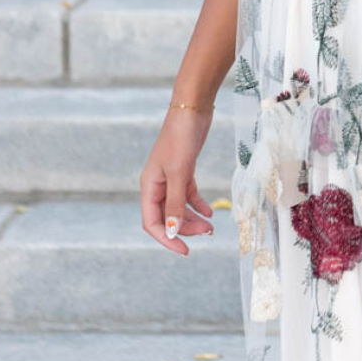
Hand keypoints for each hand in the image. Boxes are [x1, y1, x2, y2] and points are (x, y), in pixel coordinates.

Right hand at [140, 106, 215, 254]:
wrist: (192, 109)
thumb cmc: (181, 138)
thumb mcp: (180, 173)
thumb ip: (175, 203)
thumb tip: (172, 231)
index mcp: (149, 186)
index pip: (152, 222)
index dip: (166, 239)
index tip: (185, 251)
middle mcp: (157, 184)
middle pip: (167, 217)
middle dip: (185, 228)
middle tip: (208, 233)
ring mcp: (170, 178)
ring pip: (179, 208)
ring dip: (193, 219)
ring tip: (212, 226)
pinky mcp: (184, 171)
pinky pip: (188, 195)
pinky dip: (198, 205)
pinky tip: (211, 212)